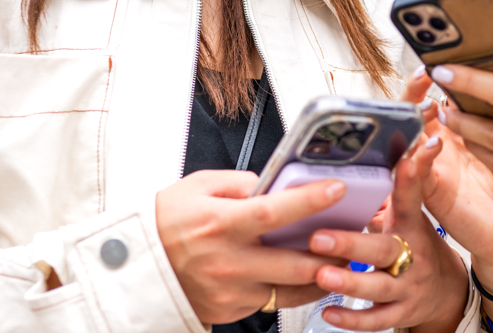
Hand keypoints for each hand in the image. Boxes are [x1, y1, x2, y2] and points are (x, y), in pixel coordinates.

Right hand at [155, 170, 346, 323]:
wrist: (136, 267)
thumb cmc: (165, 221)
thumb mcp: (198, 187)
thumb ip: (240, 183)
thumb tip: (275, 183)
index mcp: (220, 224)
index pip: (274, 212)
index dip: (309, 201)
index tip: (338, 189)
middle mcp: (228, 261)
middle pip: (295, 262)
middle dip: (332, 251)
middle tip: (356, 233)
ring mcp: (231, 291)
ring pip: (292, 289)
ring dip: (323, 274)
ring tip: (343, 256)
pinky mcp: (231, 310)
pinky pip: (273, 301)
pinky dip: (295, 288)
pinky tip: (309, 274)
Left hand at [306, 133, 468, 332]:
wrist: (446, 291)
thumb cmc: (418, 247)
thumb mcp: (411, 217)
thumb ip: (397, 190)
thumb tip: (388, 151)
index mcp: (411, 227)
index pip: (411, 201)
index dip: (410, 181)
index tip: (407, 160)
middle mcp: (412, 257)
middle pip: (385, 250)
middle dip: (351, 244)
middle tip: (318, 237)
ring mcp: (407, 287)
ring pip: (380, 287)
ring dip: (349, 282)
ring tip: (322, 275)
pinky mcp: (401, 313)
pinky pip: (377, 320)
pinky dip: (352, 319)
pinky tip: (329, 313)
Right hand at [401, 70, 492, 268]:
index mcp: (457, 130)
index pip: (436, 95)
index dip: (432, 77)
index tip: (440, 58)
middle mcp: (438, 146)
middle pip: (411, 113)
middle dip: (413, 92)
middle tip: (425, 76)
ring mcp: (431, 170)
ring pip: (405, 141)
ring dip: (409, 123)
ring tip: (423, 107)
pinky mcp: (431, 196)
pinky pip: (413, 178)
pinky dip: (416, 162)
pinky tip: (427, 147)